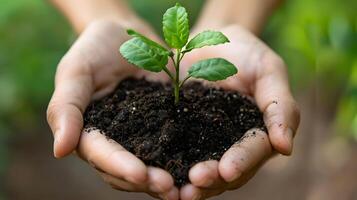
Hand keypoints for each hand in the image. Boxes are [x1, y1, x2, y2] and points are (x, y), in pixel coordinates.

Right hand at [46, 20, 177, 199]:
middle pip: (126, 170)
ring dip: (165, 178)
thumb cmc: (96, 48)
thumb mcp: (76, 71)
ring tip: (185, 188)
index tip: (141, 175)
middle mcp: (114, 141)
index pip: (100, 155)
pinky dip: (182, 160)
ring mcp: (140, 136)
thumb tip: (60, 151)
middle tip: (170, 188)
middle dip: (147, 180)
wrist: (129, 35)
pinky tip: (198, 167)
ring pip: (149, 166)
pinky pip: (171, 147)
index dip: (120, 166)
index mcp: (88, 132)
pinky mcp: (163, 127)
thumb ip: (66, 107)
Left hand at [178, 25, 299, 198]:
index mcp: (259, 131)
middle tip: (195, 184)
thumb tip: (286, 148)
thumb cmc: (244, 52)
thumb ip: (279, 105)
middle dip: (213, 180)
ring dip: (193, 184)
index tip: (226, 170)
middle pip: (229, 171)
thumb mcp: (268, 69)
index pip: (255, 152)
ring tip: (177, 192)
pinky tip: (159, 176)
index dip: (242, 162)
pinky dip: (172, 168)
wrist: (209, 40)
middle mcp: (234, 144)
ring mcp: (207, 142)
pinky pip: (179, 155)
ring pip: (205, 171)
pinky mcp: (183, 136)